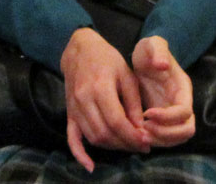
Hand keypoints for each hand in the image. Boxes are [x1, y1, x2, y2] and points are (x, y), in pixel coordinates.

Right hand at [61, 27, 148, 170]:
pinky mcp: (69, 113)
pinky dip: (79, 154)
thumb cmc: (108, 58)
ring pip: (93, 137)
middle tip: (141, 146)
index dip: (132, 136)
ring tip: (128, 146)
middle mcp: (84, 100)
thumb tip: (140, 129)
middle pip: (104, 133)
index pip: (116, 121)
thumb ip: (133, 102)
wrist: (80, 49)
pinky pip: (72, 138)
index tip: (146, 142)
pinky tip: (90, 166)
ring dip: (111, 147)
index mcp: (100, 87)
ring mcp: (74, 108)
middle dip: (125, 144)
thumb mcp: (126, 74)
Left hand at [133, 36, 195, 148]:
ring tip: (138, 134)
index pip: (185, 112)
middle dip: (165, 134)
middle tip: (143, 130)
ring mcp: (173, 114)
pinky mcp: (163, 121)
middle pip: (186, 131)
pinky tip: (136, 133)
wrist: (143, 59)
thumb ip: (159, 50)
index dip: (167, 117)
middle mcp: (182, 104)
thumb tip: (163, 65)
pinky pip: (165, 139)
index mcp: (183, 88)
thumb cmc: (149, 51)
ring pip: (177, 139)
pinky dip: (153, 140)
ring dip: (159, 141)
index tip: (146, 113)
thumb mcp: (152, 44)